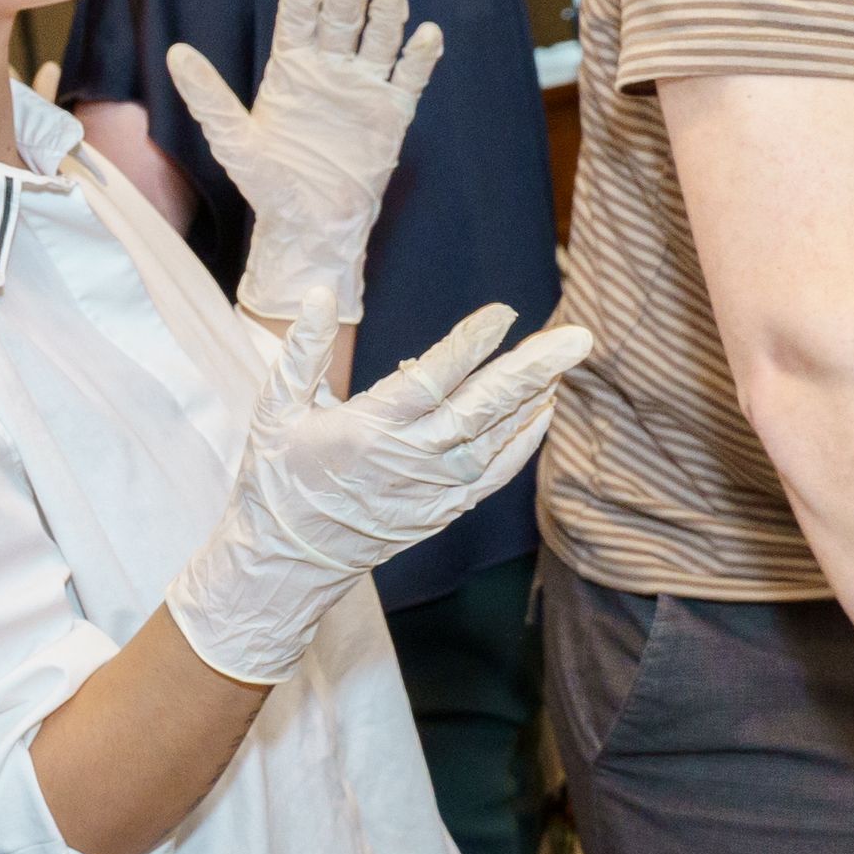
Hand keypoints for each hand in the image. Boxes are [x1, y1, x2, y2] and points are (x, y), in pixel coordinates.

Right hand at [166, 292, 591, 686]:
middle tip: (577, 337)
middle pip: (482, 408)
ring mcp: (432, 489)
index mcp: (366, 430)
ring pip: (497, 437)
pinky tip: (545, 410)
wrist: (287, 558)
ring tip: (566, 359)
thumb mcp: (275, 409)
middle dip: (532, 369)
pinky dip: (525, 441)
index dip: (470, 345)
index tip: (503, 314)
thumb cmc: (278, 478)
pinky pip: (496, 473)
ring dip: (535, 397)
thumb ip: (304, 351)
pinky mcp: (444, 509)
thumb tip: (324, 294)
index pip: (431, 379)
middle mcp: (408, 460)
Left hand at [168, 0, 442, 328]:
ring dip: (388, 7)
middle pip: (343, 15)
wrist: (309, 226)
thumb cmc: (267, 184)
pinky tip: (426, 34)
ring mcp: (363, 87)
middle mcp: (329, 69)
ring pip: (380, 36)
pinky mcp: (392, 112)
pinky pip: (410, 76)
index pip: (300, 15)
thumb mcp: (232, 141)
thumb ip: (208, 96)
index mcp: (290, 68)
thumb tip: (175, 53)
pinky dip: (420, 55)